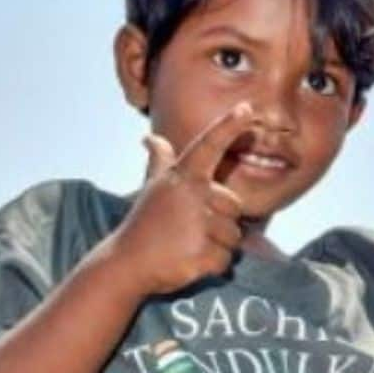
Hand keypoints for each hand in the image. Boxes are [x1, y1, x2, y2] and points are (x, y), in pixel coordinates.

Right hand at [107, 105, 256, 296]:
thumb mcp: (153, 187)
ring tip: (187, 244)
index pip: (209, 145)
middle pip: (235, 206)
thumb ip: (159, 160)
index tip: (247, 108)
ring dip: (216, 244)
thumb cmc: (145, 222)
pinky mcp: (202, 254)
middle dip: (220, 221)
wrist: (127, 262)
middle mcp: (192, 194)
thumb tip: (149, 138)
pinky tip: (189, 260)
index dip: (229, 126)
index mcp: (183, 176)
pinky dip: (212, 265)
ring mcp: (198, 225)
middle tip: (188, 228)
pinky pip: (226, 260)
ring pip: (234, 236)